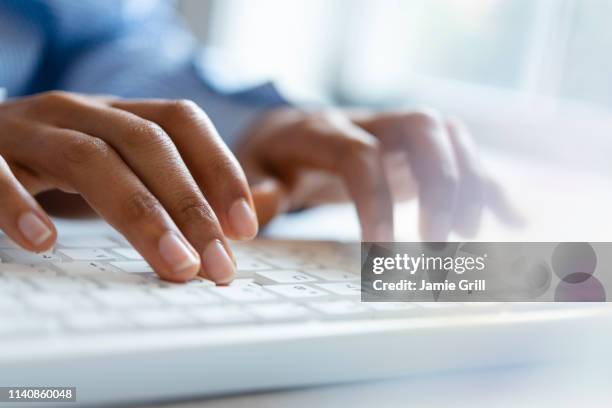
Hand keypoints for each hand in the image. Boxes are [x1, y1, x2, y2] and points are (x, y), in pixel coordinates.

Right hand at [0, 91, 258, 282]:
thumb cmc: (54, 161)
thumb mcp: (116, 163)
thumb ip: (170, 187)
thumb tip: (239, 223)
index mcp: (117, 114)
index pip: (181, 121)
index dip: (221, 168)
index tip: (245, 226)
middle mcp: (78, 112)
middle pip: (146, 143)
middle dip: (190, 206)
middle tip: (217, 264)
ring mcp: (27, 129)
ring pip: (88, 158)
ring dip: (139, 215)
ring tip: (174, 264)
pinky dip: (19, 204)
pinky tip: (45, 240)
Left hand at [237, 107, 521, 240]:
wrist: (287, 131)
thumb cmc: (269, 159)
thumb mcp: (248, 173)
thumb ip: (256, 191)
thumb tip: (257, 214)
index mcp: (321, 131)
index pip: (360, 157)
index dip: (376, 205)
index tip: (383, 256)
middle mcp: (367, 122)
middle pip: (422, 129)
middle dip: (440, 185)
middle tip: (437, 244)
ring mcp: (395, 131)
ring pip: (449, 135)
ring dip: (468, 183)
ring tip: (464, 237)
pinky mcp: (413, 148)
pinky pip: (461, 154)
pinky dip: (488, 185)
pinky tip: (511, 218)